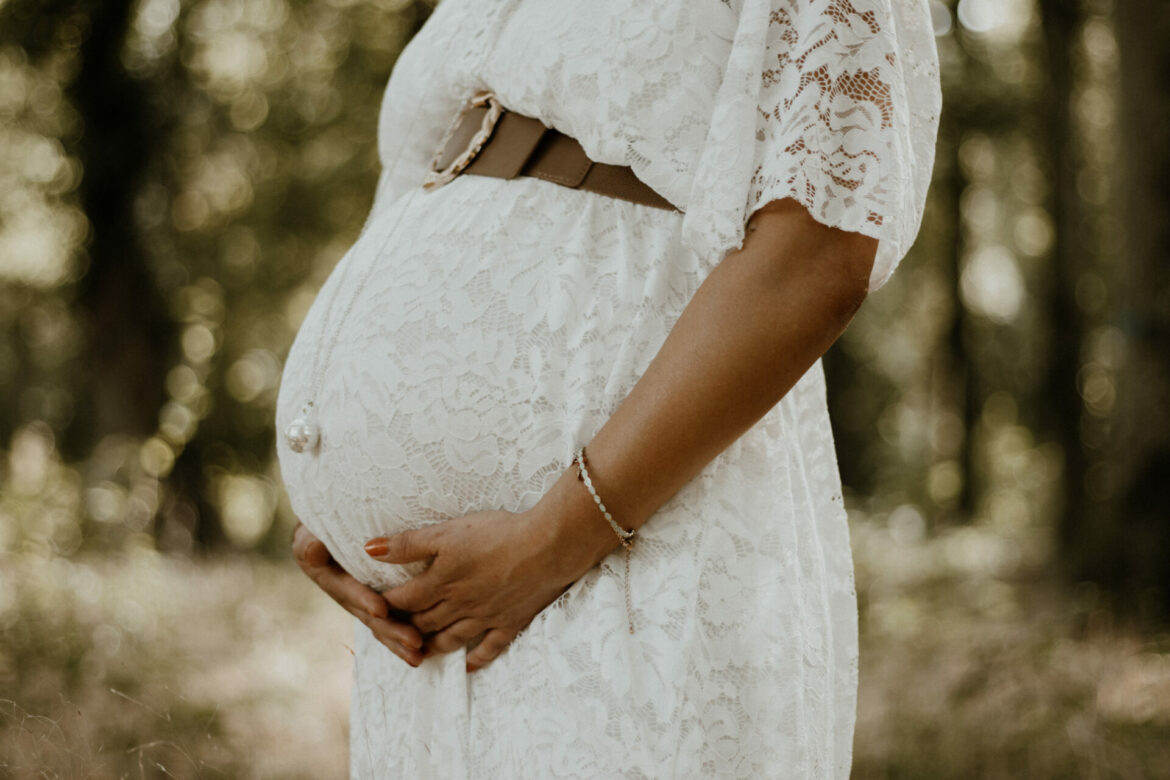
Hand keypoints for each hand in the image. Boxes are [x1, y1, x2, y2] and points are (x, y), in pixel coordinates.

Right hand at [292, 521, 425, 666]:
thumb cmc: (325, 523)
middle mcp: (347, 595)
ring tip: (420, 655)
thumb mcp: (312, 531)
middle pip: (369, 615)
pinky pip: (393, 618)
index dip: (363, 600)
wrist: (335, 525)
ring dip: (399, 639)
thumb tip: (313, 550)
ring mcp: (363, 600)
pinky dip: (405, 633)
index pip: (348, 590)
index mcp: (330, 578)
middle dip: (391, 629)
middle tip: (414, 641)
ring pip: (382, 623)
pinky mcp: (380, 600)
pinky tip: (426, 648)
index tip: (381, 610)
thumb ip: (311, 541)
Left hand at [365, 494, 614, 671]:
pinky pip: (489, 648)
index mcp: (440, 582)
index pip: (403, 599)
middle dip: (404, 627)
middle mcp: (459, 606)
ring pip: (451, 639)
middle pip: (424, 622)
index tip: (373, 606)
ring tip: (419, 651)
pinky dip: (475, 659)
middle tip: (392, 631)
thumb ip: (408, 544)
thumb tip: (368, 550)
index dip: (386, 603)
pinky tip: (466, 666)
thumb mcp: (447, 533)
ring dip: (432, 646)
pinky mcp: (510, 622)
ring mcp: (485, 617)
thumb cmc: (497, 534)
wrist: (546, 548)